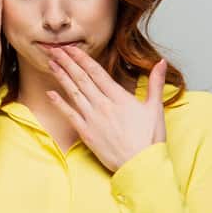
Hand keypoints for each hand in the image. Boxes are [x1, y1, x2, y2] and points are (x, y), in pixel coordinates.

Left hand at [44, 45, 168, 172]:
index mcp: (119, 97)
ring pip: (73, 92)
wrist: (140, 164)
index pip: (96, 72)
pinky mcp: (86, 132)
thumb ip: (155, 83)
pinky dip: (59, 103)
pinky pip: (69, 115)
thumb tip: (161, 63)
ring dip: (61, 77)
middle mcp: (103, 105)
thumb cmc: (149, 139)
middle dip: (67, 62)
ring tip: (51, 63)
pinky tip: (50, 93)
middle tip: (55, 49)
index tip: (71, 48)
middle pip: (81, 78)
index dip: (82, 58)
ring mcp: (92, 118)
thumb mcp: (155, 108)